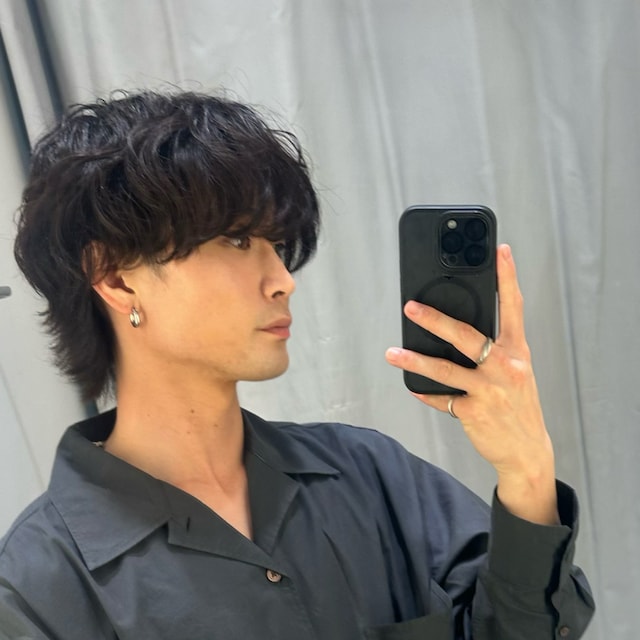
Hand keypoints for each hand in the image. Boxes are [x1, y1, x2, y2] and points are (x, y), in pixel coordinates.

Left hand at [385, 244, 558, 524]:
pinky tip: (412, 385)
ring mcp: (490, 391)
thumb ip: (495, 348)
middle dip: (435, 319)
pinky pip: (441, 398)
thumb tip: (454, 328)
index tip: (500, 251)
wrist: (527, 451)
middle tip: (410, 307)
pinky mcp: (473, 412)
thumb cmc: (517, 404)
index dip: (507, 278)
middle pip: (466, 335)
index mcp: (517, 351)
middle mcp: (506, 367)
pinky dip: (425, 391)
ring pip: (445, 369)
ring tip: (392, 353)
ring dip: (414, 360)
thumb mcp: (515, 371)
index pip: (513, 307)